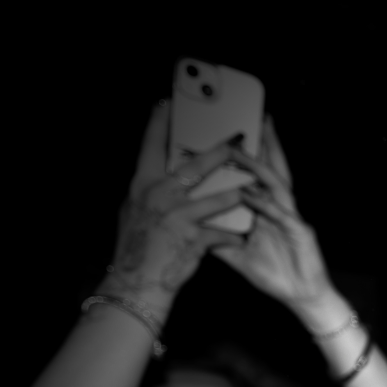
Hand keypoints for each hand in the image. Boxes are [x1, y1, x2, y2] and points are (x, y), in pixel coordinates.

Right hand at [101, 101, 248, 307]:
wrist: (137, 283)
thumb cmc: (136, 247)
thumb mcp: (133, 212)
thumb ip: (148, 190)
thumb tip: (157, 172)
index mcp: (141, 186)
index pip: (149, 147)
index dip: (157, 124)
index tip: (166, 103)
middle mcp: (158, 197)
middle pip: (193, 167)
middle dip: (218, 153)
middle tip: (237, 140)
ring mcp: (176, 217)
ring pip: (215, 199)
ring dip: (237, 194)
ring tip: (253, 188)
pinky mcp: (192, 239)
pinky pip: (220, 233)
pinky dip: (232, 235)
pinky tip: (241, 236)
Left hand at [210, 117, 340, 324]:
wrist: (301, 297)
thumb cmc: (275, 274)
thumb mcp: (238, 255)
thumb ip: (219, 239)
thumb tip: (193, 228)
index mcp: (268, 210)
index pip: (258, 176)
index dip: (252, 155)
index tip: (238, 133)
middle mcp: (281, 208)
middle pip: (273, 169)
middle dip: (268, 144)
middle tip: (259, 118)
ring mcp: (291, 218)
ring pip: (278, 184)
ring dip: (260, 166)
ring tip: (242, 150)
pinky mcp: (300, 232)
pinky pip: (280, 214)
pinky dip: (265, 203)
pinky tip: (251, 193)